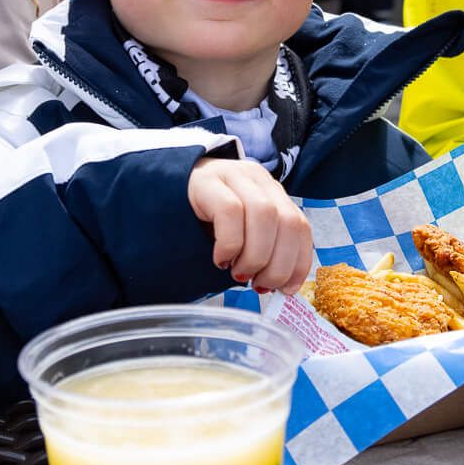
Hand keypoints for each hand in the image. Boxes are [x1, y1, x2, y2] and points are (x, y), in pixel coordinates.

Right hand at [188, 157, 315, 293]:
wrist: (162, 194)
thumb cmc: (205, 224)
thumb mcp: (241, 235)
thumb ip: (263, 252)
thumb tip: (280, 286)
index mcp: (273, 194)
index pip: (301, 226)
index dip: (299, 262)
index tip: (287, 289)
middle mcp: (258, 180)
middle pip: (288, 221)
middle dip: (279, 264)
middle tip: (259, 284)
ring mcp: (233, 175)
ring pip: (264, 215)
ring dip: (255, 256)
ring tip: (238, 274)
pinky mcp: (207, 181)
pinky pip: (230, 212)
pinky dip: (230, 244)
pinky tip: (220, 259)